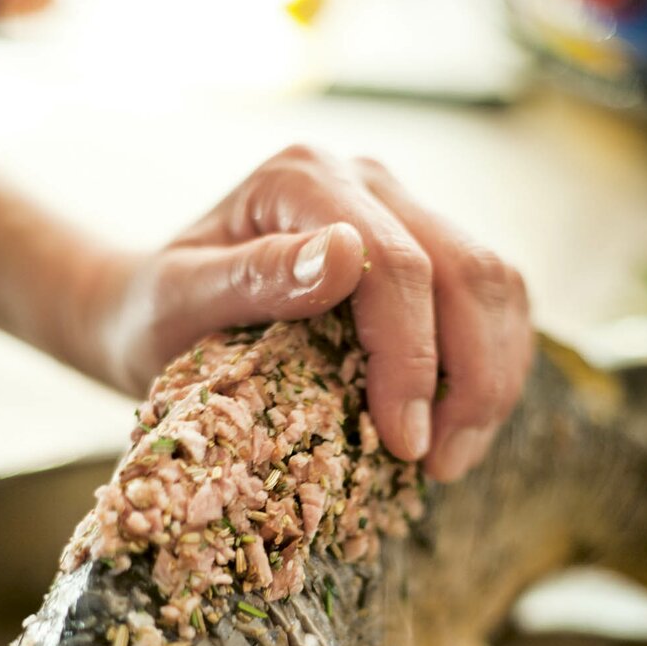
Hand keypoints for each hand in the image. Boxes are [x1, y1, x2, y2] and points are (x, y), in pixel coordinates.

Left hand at [81, 146, 532, 481]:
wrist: (151, 308)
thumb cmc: (154, 312)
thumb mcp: (177, 300)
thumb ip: (252, 275)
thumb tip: (344, 254)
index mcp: (303, 180)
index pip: (397, 265)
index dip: (413, 359)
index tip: (405, 443)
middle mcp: (363, 183)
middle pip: (467, 271)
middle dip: (471, 378)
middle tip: (441, 465)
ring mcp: (398, 212)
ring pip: (495, 286)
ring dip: (492, 378)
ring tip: (451, 458)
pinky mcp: (419, 252)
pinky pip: (488, 304)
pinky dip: (490, 367)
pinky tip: (458, 424)